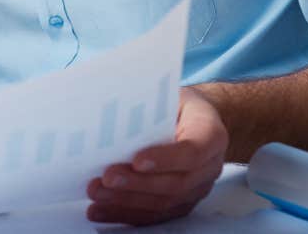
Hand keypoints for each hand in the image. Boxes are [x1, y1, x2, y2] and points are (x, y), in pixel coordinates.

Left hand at [85, 86, 228, 225]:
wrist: (198, 119)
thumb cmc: (177, 104)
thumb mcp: (168, 92)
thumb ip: (149, 103)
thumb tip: (109, 112)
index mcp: (211, 133)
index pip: (192, 152)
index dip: (165, 159)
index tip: (136, 160)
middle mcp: (209, 166)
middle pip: (175, 184)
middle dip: (138, 184)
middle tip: (107, 178)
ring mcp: (197, 189)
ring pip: (163, 203)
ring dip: (126, 201)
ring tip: (96, 193)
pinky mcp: (181, 203)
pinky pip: (154, 214)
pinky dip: (125, 213)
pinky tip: (99, 210)